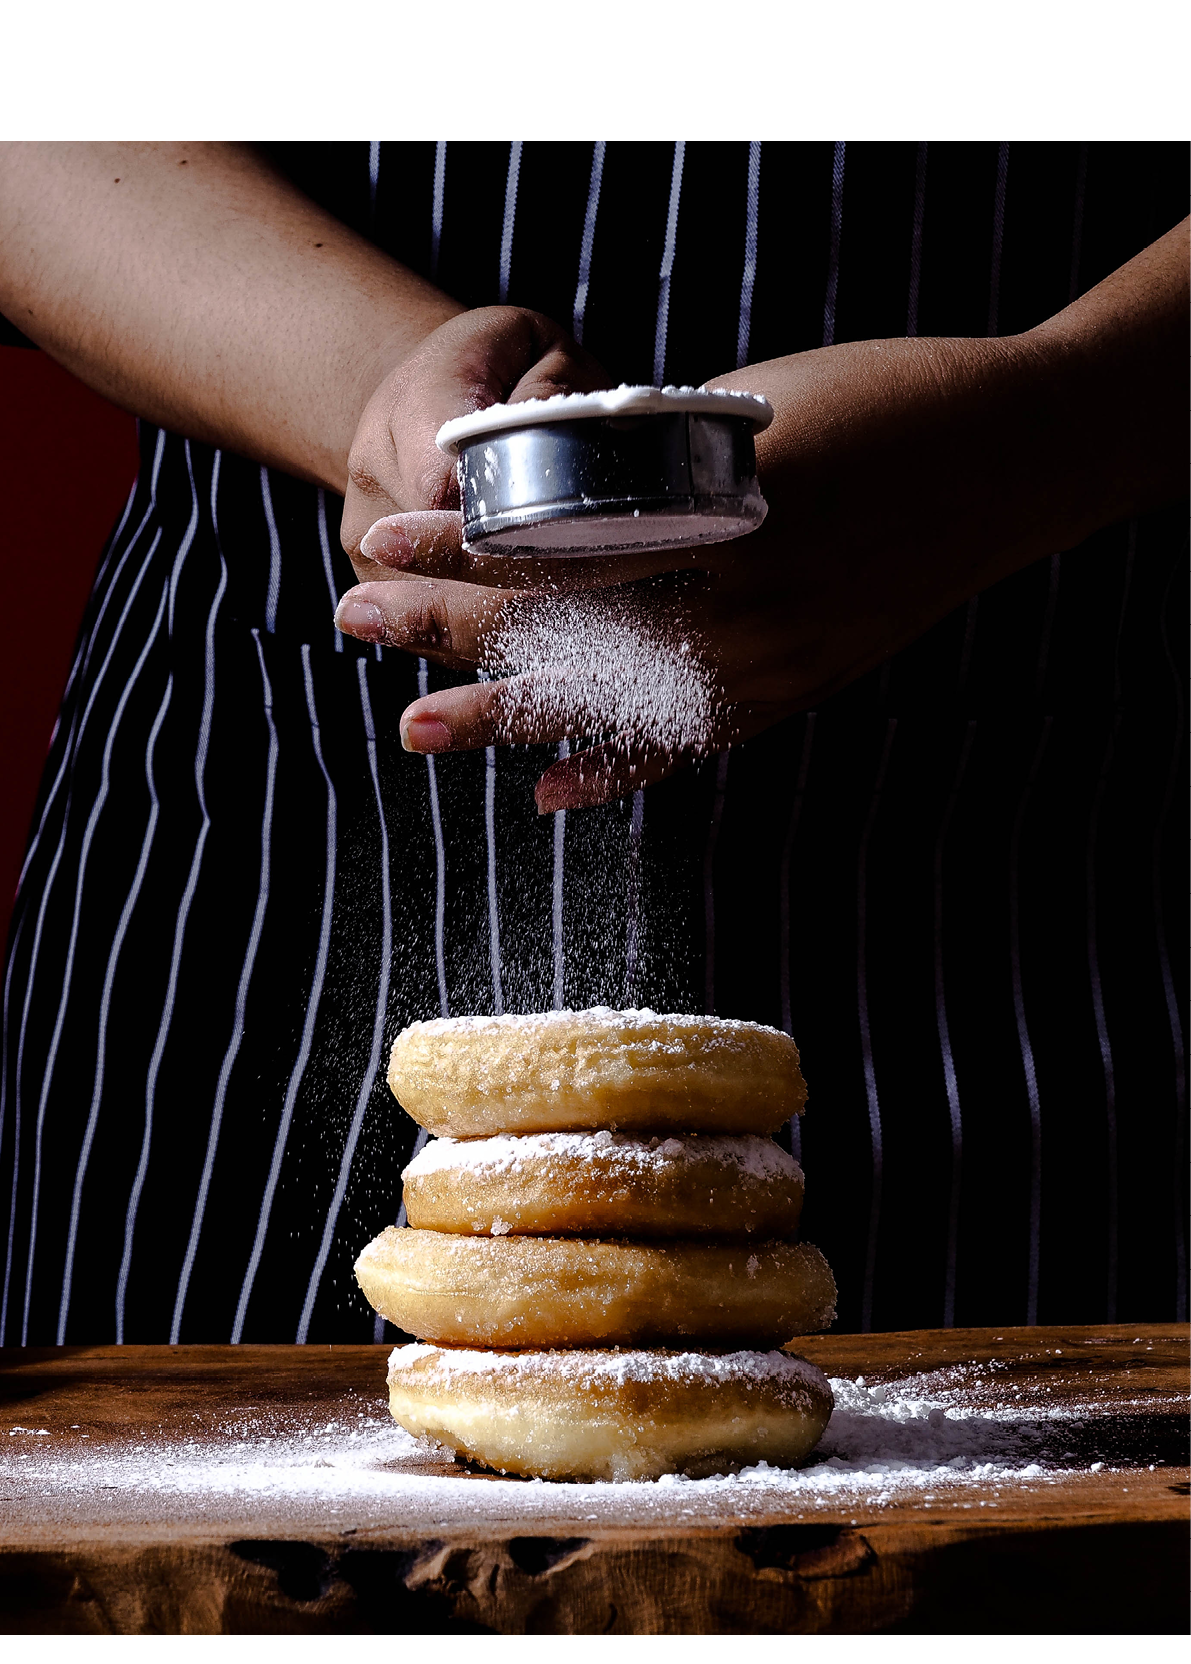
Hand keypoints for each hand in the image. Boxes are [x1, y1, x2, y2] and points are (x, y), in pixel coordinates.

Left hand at [335, 222, 1186, 811]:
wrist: (1018, 456)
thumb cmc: (888, 396)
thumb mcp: (756, 404)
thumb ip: (657, 459)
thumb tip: (555, 488)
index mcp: (720, 516)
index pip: (557, 544)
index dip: (458, 549)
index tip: (375, 546)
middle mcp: (741, 602)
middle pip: (565, 629)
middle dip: (449, 630)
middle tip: (354, 626)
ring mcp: (776, 660)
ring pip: (615, 703)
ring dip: (510, 718)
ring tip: (417, 730)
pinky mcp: (802, 688)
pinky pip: (697, 743)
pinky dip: (625, 769)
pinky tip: (556, 794)